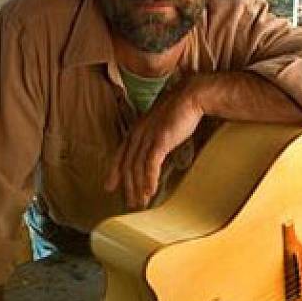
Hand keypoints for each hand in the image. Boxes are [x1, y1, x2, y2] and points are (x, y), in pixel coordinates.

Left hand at [106, 87, 202, 208]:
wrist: (192, 96)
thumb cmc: (180, 111)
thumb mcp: (161, 127)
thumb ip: (153, 139)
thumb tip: (154, 153)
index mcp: (136, 130)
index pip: (121, 155)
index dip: (114, 172)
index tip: (109, 187)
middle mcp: (137, 134)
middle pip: (128, 165)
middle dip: (128, 187)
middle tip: (130, 204)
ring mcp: (147, 137)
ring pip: (137, 167)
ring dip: (138, 188)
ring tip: (141, 203)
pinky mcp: (159, 140)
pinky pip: (150, 164)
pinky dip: (149, 180)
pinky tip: (150, 192)